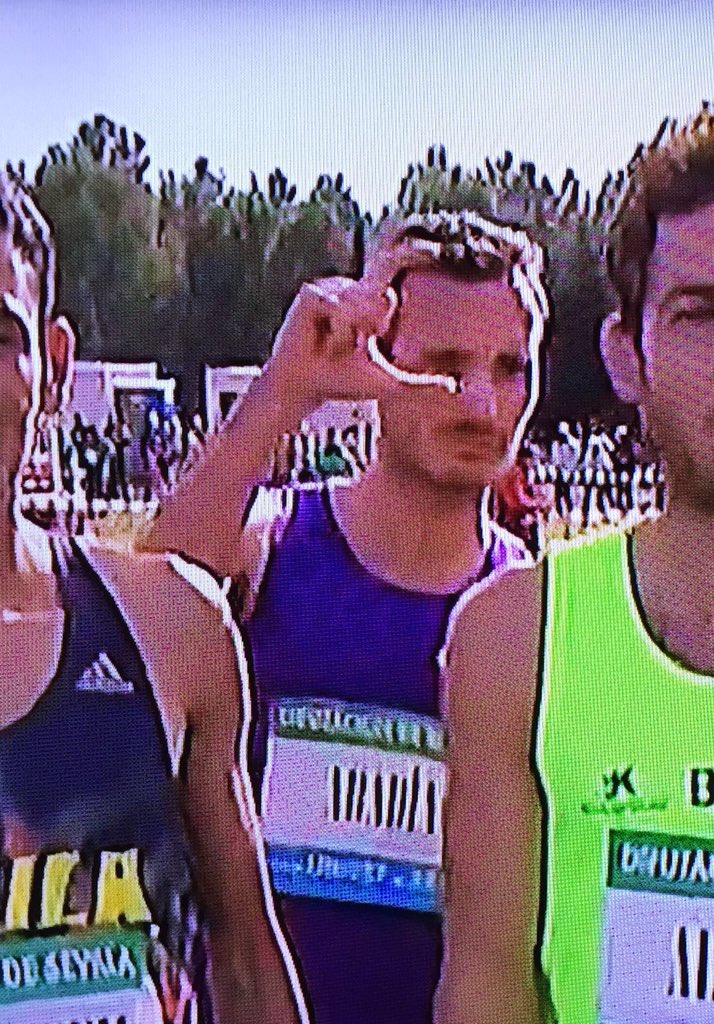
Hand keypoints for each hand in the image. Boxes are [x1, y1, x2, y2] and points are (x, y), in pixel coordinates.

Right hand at [263, 238, 439, 412]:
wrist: (306, 388)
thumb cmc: (342, 382)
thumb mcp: (388, 380)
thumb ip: (420, 383)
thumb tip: (453, 388)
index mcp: (372, 308)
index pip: (393, 292)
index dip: (401, 286)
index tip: (411, 279)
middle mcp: (353, 294)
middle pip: (382, 295)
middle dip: (375, 325)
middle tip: (359, 346)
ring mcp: (332, 290)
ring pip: (361, 300)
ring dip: (355, 330)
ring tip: (341, 347)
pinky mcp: (312, 293)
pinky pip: (337, 302)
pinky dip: (338, 325)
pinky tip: (327, 341)